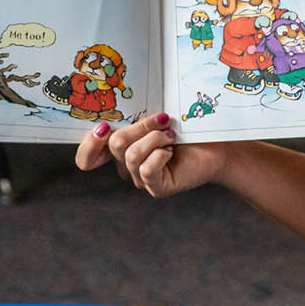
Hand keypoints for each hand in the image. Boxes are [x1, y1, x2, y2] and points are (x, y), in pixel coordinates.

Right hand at [75, 111, 225, 199]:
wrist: (216, 145)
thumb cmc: (187, 129)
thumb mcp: (156, 119)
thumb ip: (134, 118)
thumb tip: (113, 118)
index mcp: (122, 147)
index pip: (88, 157)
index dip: (88, 145)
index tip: (103, 127)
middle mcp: (127, 165)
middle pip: (114, 144)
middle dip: (139, 127)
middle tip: (162, 119)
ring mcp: (141, 178)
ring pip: (131, 155)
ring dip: (154, 138)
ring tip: (171, 135)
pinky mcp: (157, 187)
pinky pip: (146, 170)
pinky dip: (159, 154)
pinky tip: (171, 151)